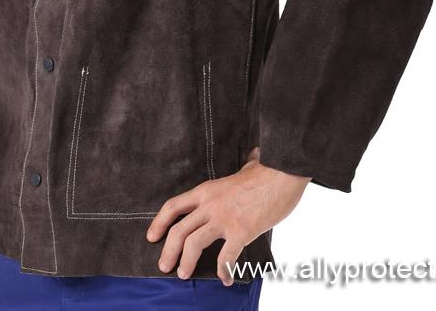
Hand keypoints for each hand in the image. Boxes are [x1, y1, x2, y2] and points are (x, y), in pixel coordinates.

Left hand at [146, 146, 309, 284]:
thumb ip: (241, 168)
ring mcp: (224, 218)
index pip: (173, 206)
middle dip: (168, 251)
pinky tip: (225, 278)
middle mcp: (210, 204)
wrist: (282, 173)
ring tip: (184, 274)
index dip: (159, 223)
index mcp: (206, 190)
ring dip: (186, 262)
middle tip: (165, 265)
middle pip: (178, 230)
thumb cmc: (266, 172)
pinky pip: (226, 257)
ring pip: (193, 244)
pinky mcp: (241, 231)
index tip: (152, 237)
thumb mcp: (242, 169)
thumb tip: (252, 156)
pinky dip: (223, 270)